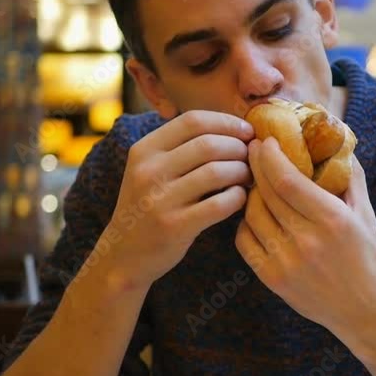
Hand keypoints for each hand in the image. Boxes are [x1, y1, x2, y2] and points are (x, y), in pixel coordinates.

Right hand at [105, 111, 254, 286]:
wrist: (123, 255)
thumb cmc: (148, 207)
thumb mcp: (150, 170)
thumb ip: (180, 148)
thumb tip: (230, 126)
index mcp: (144, 150)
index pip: (192, 121)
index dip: (226, 123)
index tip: (247, 131)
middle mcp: (148, 171)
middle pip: (208, 144)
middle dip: (239, 148)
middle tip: (251, 158)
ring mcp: (159, 199)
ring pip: (216, 172)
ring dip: (241, 172)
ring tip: (248, 177)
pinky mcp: (174, 226)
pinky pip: (218, 204)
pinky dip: (237, 197)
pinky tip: (240, 198)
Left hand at [235, 137, 375, 332]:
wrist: (364, 311)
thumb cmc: (368, 258)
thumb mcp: (366, 215)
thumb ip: (351, 177)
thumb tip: (338, 142)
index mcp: (332, 220)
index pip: (287, 180)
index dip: (270, 156)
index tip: (265, 141)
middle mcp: (306, 241)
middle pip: (266, 193)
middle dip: (255, 166)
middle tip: (251, 149)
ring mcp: (286, 262)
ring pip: (252, 215)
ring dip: (250, 193)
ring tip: (254, 182)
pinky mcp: (272, 279)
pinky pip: (245, 241)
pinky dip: (245, 223)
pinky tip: (254, 215)